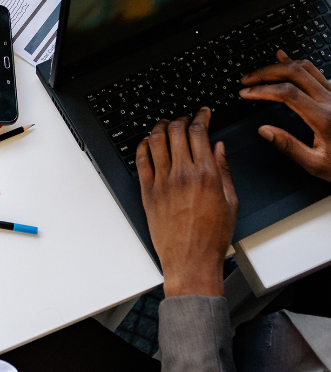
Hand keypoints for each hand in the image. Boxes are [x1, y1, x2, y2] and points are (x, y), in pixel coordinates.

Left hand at [135, 109, 238, 297]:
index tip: (202, 112)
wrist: (191, 259)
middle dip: (181, 118)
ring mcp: (162, 182)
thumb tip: (218, 147)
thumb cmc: (212, 236)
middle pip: (176, 131)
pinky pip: (141, 160)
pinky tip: (148, 142)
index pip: (199, 132)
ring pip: (156, 141)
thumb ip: (224, 170)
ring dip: (160, 127)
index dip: (200, 116)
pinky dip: (143, 145)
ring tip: (165, 124)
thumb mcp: (230, 201)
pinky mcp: (147, 191)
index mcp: (206, 175)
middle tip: (185, 117)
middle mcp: (182, 174)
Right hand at [240, 50, 330, 181]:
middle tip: (247, 80)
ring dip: (279, 66)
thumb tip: (265, 131)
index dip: (262, 90)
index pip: (287, 93)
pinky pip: (315, 71)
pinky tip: (283, 57)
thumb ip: (289, 147)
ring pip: (305, 67)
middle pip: (294, 73)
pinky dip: (296, 63)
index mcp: (324, 118)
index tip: (246, 93)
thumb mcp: (316, 165)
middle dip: (266, 73)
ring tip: (260, 73)